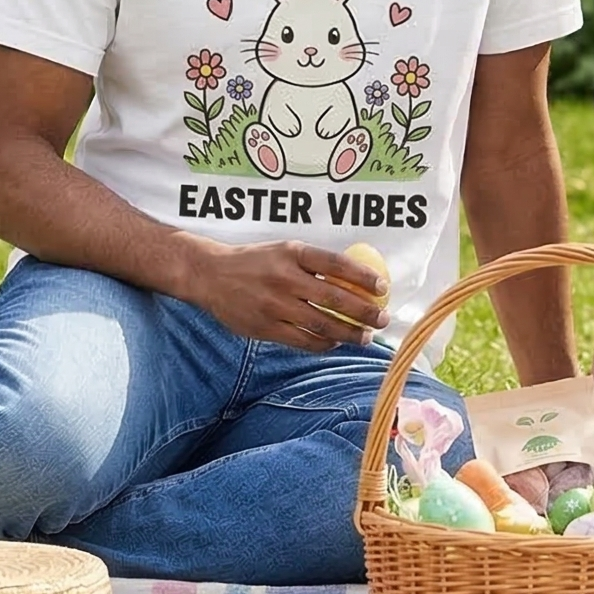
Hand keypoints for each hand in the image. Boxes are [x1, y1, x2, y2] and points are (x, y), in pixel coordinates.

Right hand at [187, 241, 388, 350]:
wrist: (210, 275)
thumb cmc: (256, 261)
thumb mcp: (285, 250)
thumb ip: (315, 264)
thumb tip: (357, 279)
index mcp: (293, 253)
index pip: (337, 264)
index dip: (364, 277)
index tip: (383, 288)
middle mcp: (285, 277)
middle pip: (335, 298)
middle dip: (365, 312)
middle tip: (383, 318)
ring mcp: (274, 305)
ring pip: (322, 324)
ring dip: (350, 333)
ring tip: (366, 337)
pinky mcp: (266, 327)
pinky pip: (303, 340)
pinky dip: (324, 343)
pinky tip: (336, 343)